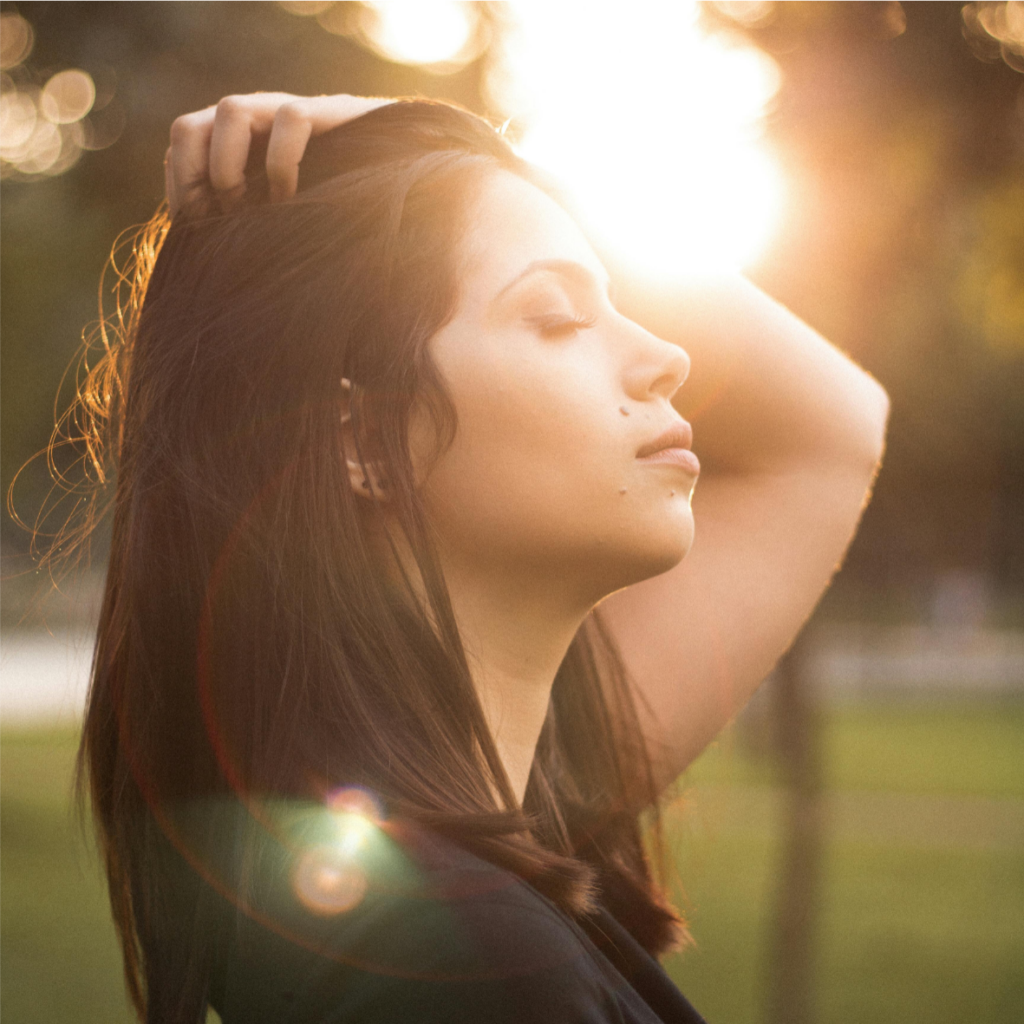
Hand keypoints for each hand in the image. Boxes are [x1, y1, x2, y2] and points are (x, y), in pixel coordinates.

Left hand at [164, 93, 392, 216]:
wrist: (403, 175)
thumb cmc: (339, 207)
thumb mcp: (281, 219)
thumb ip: (248, 225)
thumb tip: (206, 264)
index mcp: (235, 143)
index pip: (181, 148)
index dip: (180, 189)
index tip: (197, 232)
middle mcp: (255, 122)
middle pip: (189, 127)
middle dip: (195, 178)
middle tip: (221, 219)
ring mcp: (287, 113)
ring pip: (230, 109)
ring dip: (229, 166)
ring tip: (251, 209)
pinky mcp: (328, 112)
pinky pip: (290, 118)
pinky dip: (281, 163)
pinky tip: (291, 199)